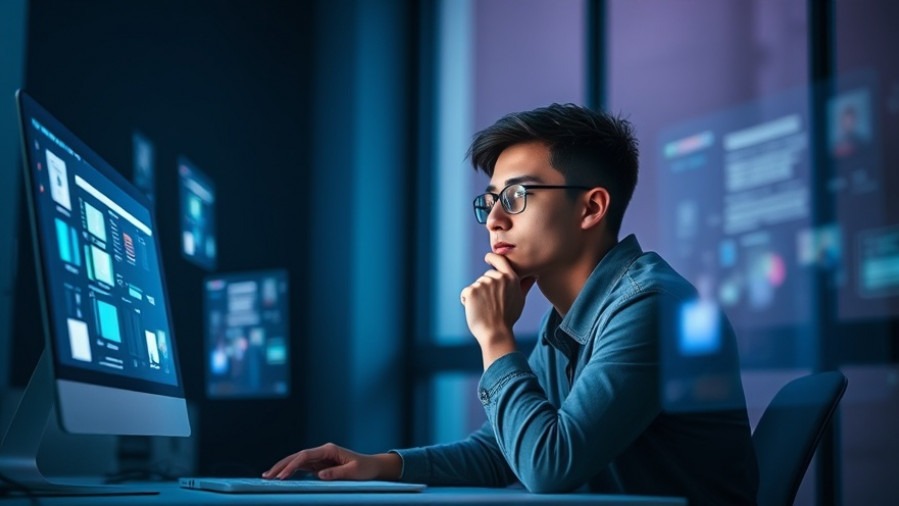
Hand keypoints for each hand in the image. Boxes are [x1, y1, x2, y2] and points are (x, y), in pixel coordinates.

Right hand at [262, 443, 401, 480]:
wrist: (371, 466)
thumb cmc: (364, 468)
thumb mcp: (353, 471)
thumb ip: (336, 473)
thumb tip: (319, 475)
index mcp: (329, 449)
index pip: (305, 456)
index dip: (292, 465)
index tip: (282, 476)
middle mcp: (322, 451)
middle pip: (297, 456)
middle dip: (281, 465)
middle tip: (267, 475)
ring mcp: (320, 457)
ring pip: (297, 461)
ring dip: (283, 467)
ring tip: (268, 476)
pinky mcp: (320, 464)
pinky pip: (302, 467)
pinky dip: (290, 471)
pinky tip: (280, 476)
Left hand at [460, 253, 535, 366]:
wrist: (496, 333)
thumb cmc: (508, 318)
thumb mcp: (520, 300)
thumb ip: (524, 285)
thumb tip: (534, 275)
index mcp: (511, 278)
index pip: (500, 260)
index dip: (493, 257)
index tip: (488, 257)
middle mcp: (498, 278)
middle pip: (486, 277)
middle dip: (486, 288)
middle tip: (492, 305)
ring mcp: (484, 283)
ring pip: (477, 286)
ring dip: (477, 296)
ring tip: (485, 310)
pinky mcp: (472, 290)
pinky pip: (466, 293)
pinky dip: (467, 301)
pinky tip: (476, 311)